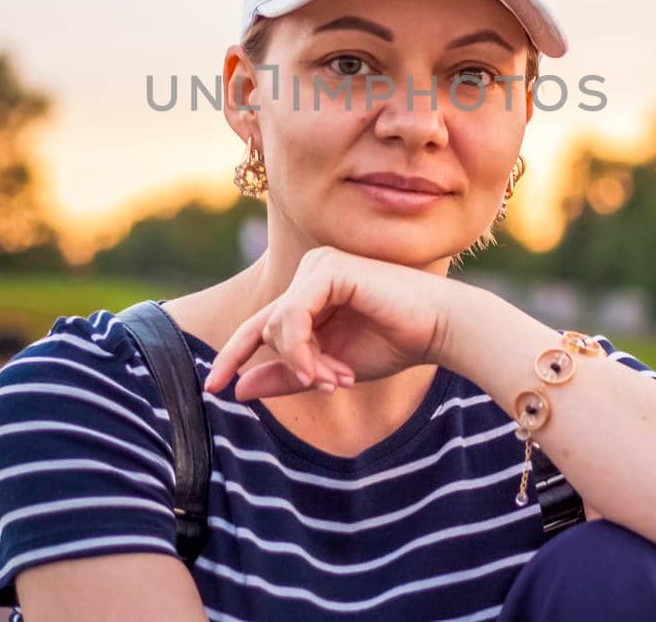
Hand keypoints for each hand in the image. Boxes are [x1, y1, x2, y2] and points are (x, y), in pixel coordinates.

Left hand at [203, 246, 455, 401]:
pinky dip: (303, 349)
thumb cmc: (393, 344)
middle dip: (295, 367)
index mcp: (310, 291)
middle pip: (268, 329)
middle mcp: (310, 271)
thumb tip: (239, 390)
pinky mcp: (329, 269)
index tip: (215, 389)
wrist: (440, 329)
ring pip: (278, 325)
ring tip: (338, 377)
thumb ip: (287, 376)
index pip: (260, 325)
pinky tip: (328, 368)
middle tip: (332, 384)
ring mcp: (319, 266)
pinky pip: (292, 317)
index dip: (233, 355)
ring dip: (303, 362)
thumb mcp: (330, 369)